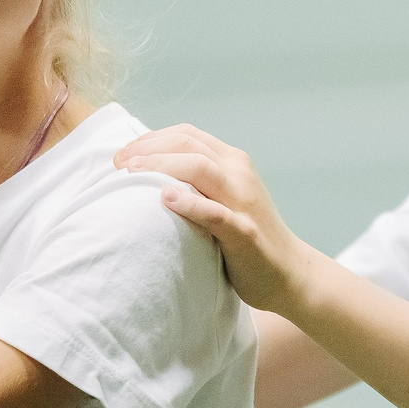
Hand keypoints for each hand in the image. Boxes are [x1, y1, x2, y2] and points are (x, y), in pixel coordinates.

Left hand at [115, 125, 316, 312]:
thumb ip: (197, 183)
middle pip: (187, 145)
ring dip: (160, 166)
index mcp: (232, 162)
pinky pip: (215, 212)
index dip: (150, 138)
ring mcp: (243, 201)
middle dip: (147, 149)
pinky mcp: (244, 232)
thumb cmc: (247, 237)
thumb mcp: (223, 198)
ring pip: (199, 168)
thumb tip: (149, 173)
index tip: (123, 155)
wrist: (290, 272)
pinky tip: (166, 198)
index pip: (186, 135)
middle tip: (118, 164)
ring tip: (131, 174)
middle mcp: (239, 174)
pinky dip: (189, 203)